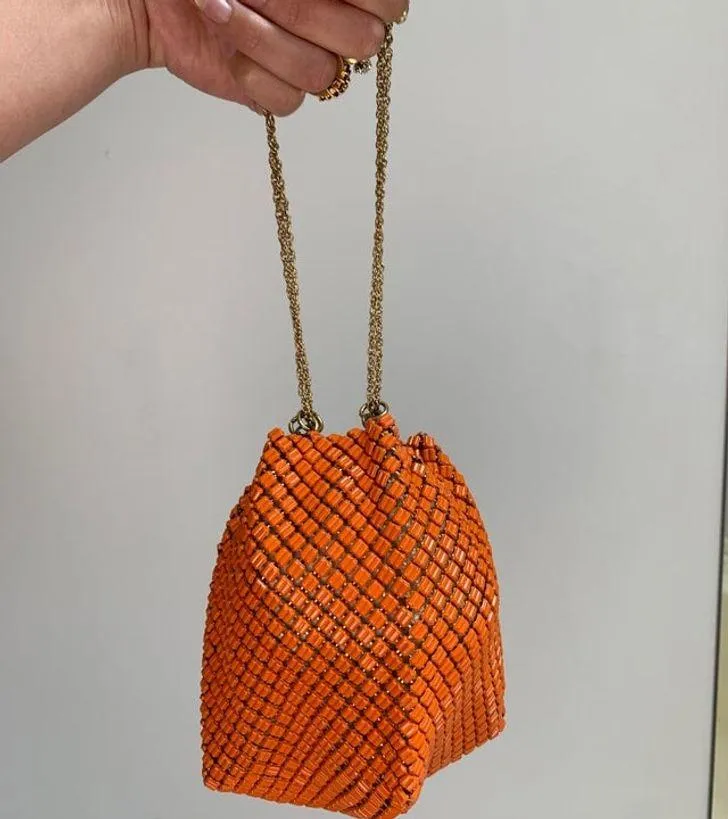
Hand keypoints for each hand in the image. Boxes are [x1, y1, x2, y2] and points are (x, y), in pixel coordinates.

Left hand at [129, 0, 407, 114]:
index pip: (391, 3)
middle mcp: (333, 26)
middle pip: (364, 41)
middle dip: (304, 11)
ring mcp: (305, 62)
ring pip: (321, 73)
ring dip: (264, 38)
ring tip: (217, 7)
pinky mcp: (274, 92)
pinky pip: (287, 103)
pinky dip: (251, 74)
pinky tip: (223, 48)